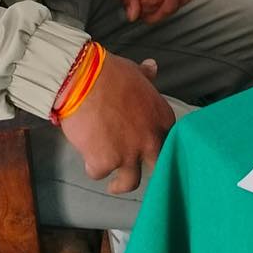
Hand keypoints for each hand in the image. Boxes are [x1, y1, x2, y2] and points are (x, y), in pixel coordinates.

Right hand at [59, 49, 174, 192]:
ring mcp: (129, 154)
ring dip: (121, 184)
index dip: (156, 144)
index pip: (168, 140)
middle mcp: (151, 140)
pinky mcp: (105, 163)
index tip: (148, 147)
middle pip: (157, 167)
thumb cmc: (109, 72)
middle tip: (139, 173)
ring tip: (114, 186)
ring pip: (130, 182)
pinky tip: (88, 160)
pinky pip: (99, 173)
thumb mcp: (134, 72)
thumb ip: (146, 76)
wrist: (83, 81)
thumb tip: (152, 66)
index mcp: (162, 118)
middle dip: (148, 172)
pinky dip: (92, 167)